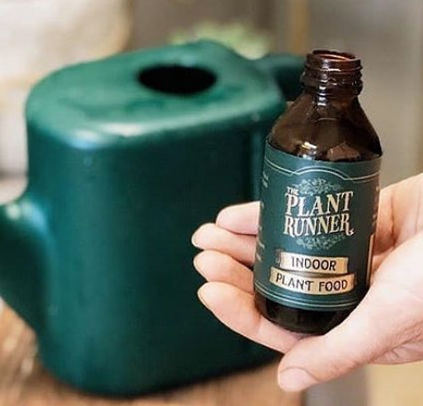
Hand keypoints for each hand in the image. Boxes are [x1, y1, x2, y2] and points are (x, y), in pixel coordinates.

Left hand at [192, 173, 422, 391]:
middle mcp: (347, 289)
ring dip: (242, 242)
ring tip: (207, 233)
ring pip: (282, 249)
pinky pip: (299, 214)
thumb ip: (339, 350)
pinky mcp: (349, 214)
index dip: (242, 311)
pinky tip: (235, 214)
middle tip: (203, 255)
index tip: (208, 290)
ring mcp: (346, 250)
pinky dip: (265, 214)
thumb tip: (289, 380)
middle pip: (277, 284)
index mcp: (356, 325)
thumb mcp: (390, 321)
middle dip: (235, 271)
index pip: (285, 325)